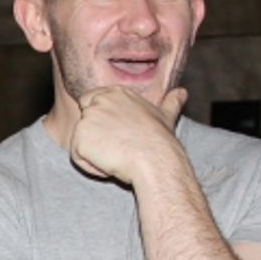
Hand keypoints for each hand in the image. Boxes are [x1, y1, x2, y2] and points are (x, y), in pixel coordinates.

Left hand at [70, 85, 186, 182]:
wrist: (154, 158)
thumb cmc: (160, 140)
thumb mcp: (166, 116)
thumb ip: (170, 103)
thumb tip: (182, 93)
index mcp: (115, 93)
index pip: (89, 102)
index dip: (98, 122)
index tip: (112, 135)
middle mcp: (98, 101)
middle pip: (83, 124)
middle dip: (95, 139)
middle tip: (118, 148)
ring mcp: (87, 119)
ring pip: (81, 143)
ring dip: (95, 154)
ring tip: (117, 156)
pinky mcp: (80, 139)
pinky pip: (78, 158)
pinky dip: (90, 166)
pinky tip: (109, 165)